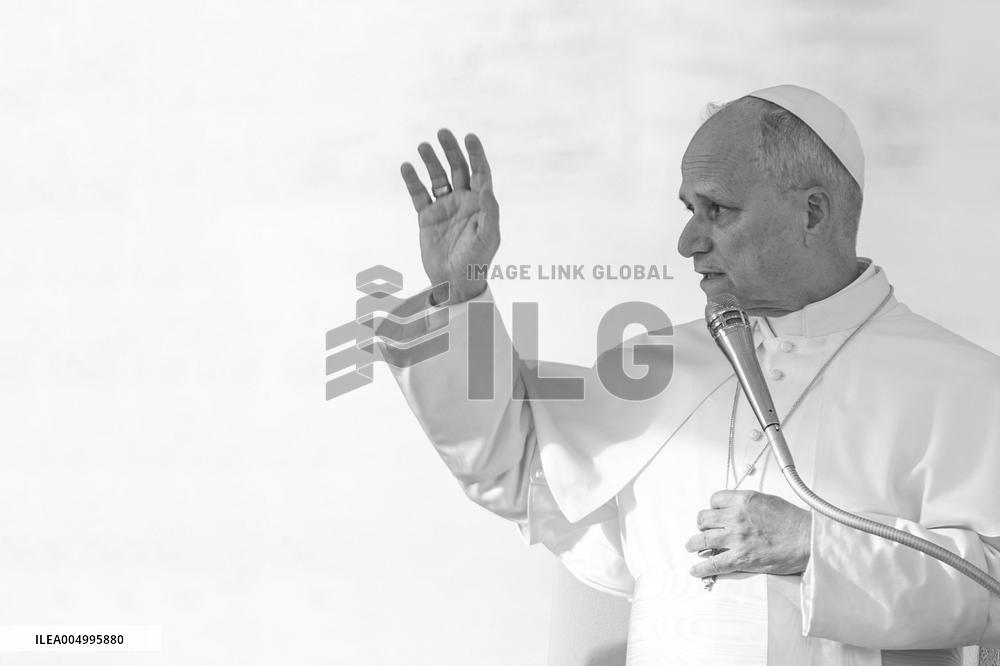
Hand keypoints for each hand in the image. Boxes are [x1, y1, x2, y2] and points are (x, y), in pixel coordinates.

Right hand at [400, 129, 499, 305]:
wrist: (455, 283)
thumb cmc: (477, 261)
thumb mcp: (489, 237)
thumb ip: (489, 212)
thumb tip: (487, 188)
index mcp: (481, 203)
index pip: (480, 171)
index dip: (476, 153)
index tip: (469, 136)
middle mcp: (463, 200)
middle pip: (457, 168)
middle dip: (451, 150)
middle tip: (443, 132)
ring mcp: (444, 207)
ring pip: (437, 177)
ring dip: (431, 161)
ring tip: (423, 146)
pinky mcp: (426, 217)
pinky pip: (418, 194)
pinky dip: (412, 181)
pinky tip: (406, 167)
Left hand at [685, 490, 811, 577]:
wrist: (808, 540)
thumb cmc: (794, 521)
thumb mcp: (768, 501)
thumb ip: (748, 503)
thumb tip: (736, 508)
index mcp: (743, 500)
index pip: (715, 499)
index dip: (713, 507)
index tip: (714, 513)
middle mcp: (736, 518)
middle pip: (705, 518)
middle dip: (702, 524)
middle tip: (702, 530)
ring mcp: (736, 539)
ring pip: (703, 539)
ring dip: (694, 544)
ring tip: (691, 546)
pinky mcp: (741, 558)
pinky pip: (714, 563)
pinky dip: (701, 568)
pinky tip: (695, 570)